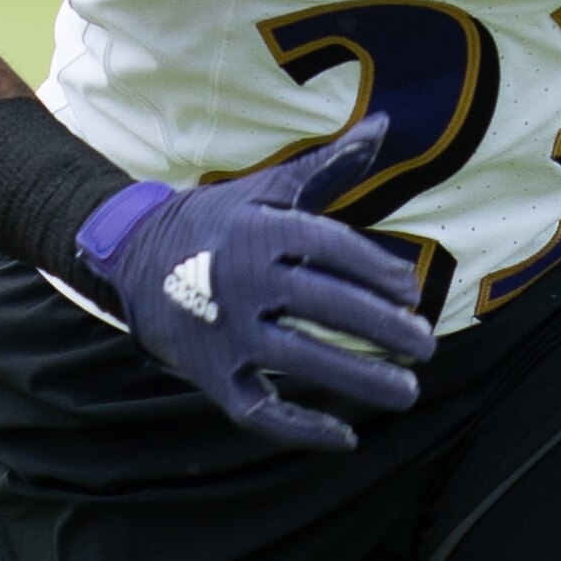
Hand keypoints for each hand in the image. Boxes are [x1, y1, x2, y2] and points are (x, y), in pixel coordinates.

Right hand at [76, 115, 436, 450]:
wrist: (133, 256)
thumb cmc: (221, 220)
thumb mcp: (270, 188)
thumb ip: (330, 164)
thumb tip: (385, 124)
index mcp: (263, 233)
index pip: (329, 248)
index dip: (374, 269)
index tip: (413, 291)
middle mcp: (244, 282)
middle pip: (321, 306)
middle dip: (380, 328)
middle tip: (427, 345)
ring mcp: (226, 332)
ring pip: (298, 360)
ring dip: (356, 379)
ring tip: (408, 391)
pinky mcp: (211, 373)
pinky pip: (257, 410)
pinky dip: (300, 429)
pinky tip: (347, 436)